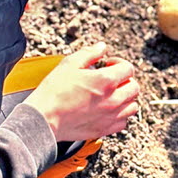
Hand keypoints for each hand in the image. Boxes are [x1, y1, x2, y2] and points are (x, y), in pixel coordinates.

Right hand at [24, 43, 139, 141]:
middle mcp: (113, 99)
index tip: (109, 65)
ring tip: (113, 95)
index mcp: (106, 81)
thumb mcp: (69, 64)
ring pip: (132, 106)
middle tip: (112, 80)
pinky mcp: (104, 129)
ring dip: (126, 98)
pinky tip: (109, 111)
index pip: (128, 68)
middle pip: (134, 87)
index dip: (119, 63)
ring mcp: (111, 116)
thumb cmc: (53, 93)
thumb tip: (101, 48)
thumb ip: (89, 54)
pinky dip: (120, 116)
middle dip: (125, 80)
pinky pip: (123, 122)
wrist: (43, 118)